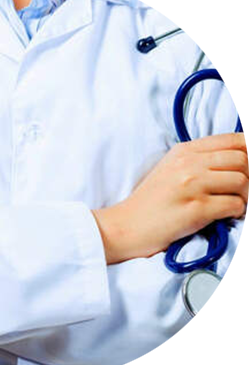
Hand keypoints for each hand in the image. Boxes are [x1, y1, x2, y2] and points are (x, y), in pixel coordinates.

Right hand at [92, 133, 248, 264]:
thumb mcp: (170, 169)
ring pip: (242, 181)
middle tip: (242, 192)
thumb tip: (238, 160)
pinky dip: (235, 213)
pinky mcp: (196, 209)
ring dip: (244, 197)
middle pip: (242, 160)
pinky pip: (234, 206)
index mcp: (183, 151)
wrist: (127, 225)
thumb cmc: (151, 201)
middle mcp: (187, 163)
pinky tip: (222, 217)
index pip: (233, 139)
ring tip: (231, 205)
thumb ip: (198, 160)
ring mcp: (191, 185)